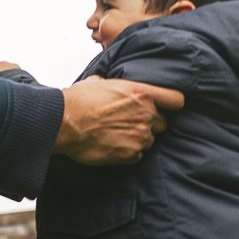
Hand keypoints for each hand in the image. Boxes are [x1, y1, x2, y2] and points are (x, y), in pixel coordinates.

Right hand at [54, 77, 183, 163]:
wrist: (63, 122)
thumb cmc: (78, 101)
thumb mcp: (99, 82)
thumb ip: (115, 85)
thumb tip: (109, 85)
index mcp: (141, 93)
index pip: (175, 100)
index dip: (171, 104)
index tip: (167, 107)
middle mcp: (145, 114)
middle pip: (163, 123)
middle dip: (150, 124)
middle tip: (129, 124)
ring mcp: (140, 136)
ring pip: (149, 140)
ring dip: (137, 139)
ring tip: (116, 135)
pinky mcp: (130, 154)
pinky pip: (137, 156)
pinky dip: (127, 153)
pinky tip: (111, 146)